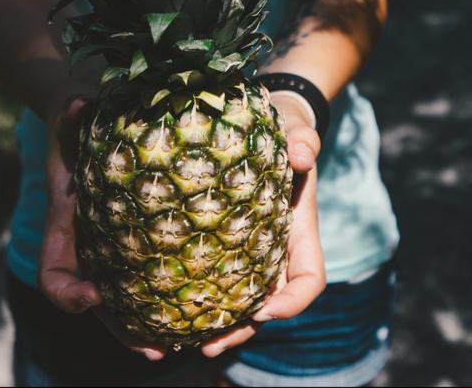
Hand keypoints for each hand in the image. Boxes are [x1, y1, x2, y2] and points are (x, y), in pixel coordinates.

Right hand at [37, 94, 167, 360]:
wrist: (87, 103)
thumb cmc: (77, 108)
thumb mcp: (71, 104)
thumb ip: (72, 108)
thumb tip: (79, 102)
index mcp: (66, 219)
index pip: (54, 271)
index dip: (68, 292)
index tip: (95, 294)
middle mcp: (88, 239)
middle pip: (98, 304)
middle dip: (123, 329)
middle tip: (155, 349)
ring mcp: (114, 241)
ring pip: (129, 297)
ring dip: (152, 324)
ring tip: (185, 343)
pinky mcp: (144, 229)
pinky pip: (156, 271)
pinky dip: (175, 291)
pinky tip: (210, 302)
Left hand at [199, 92, 326, 357]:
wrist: (266, 126)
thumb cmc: (285, 132)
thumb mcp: (297, 130)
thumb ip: (304, 139)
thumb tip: (302, 154)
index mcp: (299, 233)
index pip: (307, 280)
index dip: (292, 302)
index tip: (266, 308)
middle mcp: (276, 252)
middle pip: (267, 306)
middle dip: (241, 328)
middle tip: (208, 345)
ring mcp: (250, 253)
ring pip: (237, 301)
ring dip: (215, 325)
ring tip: (181, 341)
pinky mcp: (221, 246)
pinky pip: (212, 280)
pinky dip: (194, 299)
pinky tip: (164, 309)